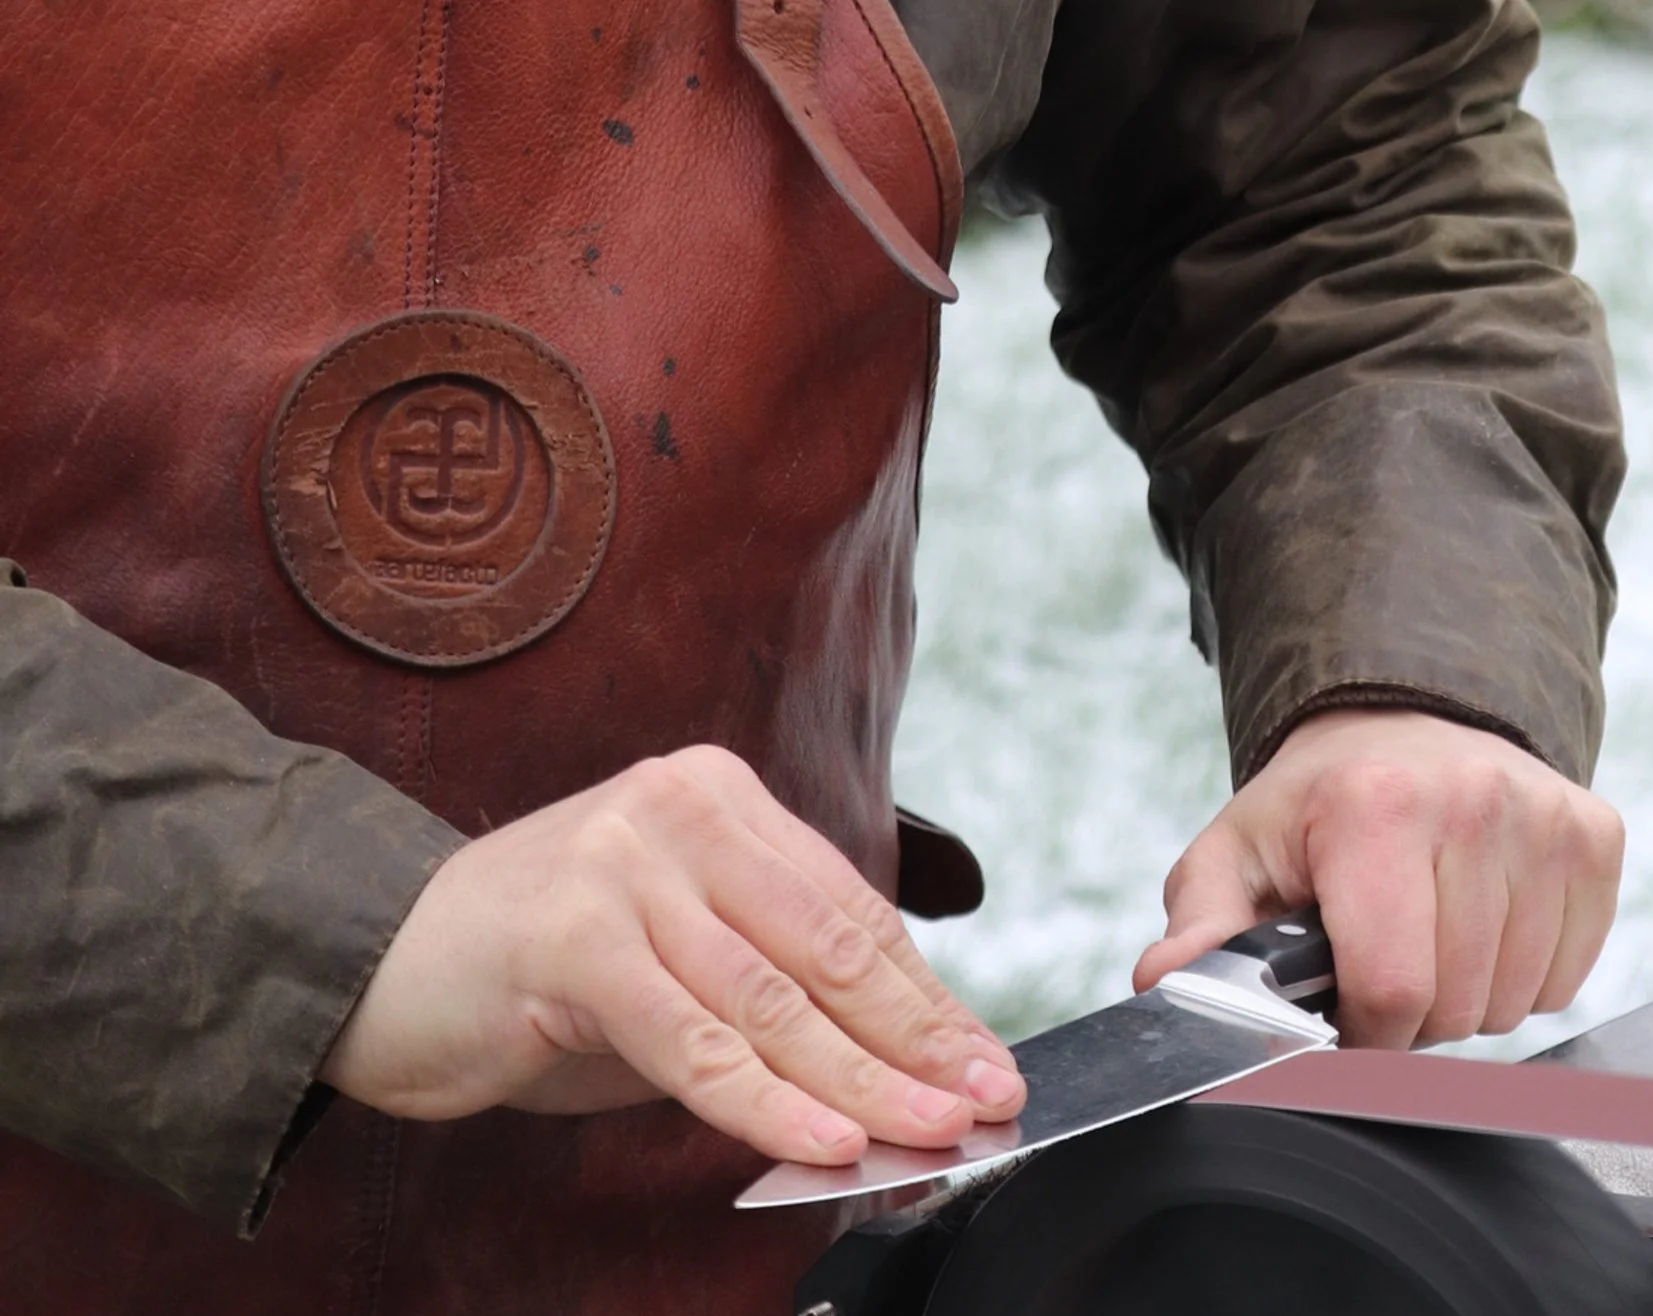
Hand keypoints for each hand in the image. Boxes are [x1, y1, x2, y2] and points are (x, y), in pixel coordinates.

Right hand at [322, 746, 1025, 1167]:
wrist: (379, 961)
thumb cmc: (537, 973)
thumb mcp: (669, 959)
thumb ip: (761, 991)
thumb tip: (886, 1072)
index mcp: (718, 795)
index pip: (847, 909)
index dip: (923, 995)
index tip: (985, 1060)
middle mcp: (681, 808)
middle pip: (827, 946)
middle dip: (917, 1036)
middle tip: (987, 1098)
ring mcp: (626, 864)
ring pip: (773, 999)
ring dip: (864, 1080)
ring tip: (931, 1130)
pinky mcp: (575, 938)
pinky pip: (696, 1040)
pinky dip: (769, 1101)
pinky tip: (826, 1141)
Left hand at [1132, 707, 1621, 1047]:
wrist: (1404, 721)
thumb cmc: (1319, 804)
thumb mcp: (1238, 852)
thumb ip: (1199, 924)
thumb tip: (1161, 982)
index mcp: (1375, 806)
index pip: (1393, 992)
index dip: (1362, 1028)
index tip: (1343, 1002)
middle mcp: (1472, 799)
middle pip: (1456, 1004)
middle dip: (1412, 1013)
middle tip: (1385, 954)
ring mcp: (1543, 815)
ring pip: (1515, 998)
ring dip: (1469, 994)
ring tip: (1432, 932)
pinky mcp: (1594, 833)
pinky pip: (1568, 973)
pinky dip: (1525, 970)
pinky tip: (1485, 917)